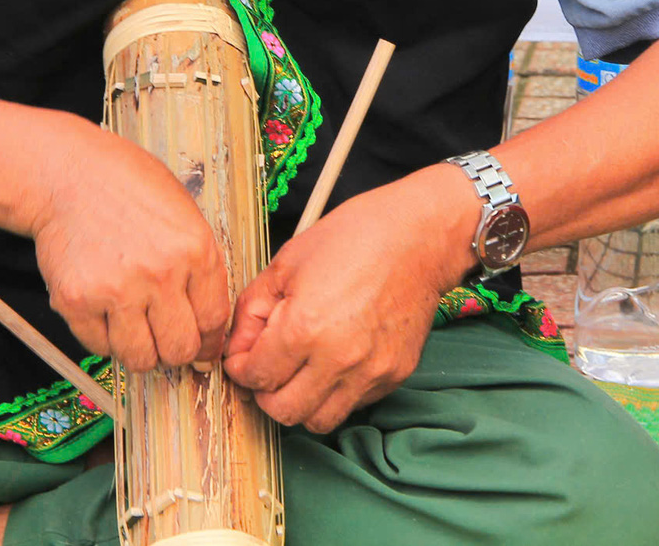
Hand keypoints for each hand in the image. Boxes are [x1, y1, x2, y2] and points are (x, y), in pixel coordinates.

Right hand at [24, 115, 230, 371]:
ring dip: (138, 348)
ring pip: (139, 359)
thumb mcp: (184, 215)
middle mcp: (159, 274)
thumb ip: (201, 268)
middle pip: (179, 349)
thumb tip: (210, 328)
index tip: (199, 346)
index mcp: (195, 250)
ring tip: (131, 322)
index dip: (207, 341)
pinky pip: (98, 347)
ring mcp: (116, 290)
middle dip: (173, 349)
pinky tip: (102, 307)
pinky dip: (102, 337)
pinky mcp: (76, 302)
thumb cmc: (127, 188)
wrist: (66, 173)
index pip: (213, 322)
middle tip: (162, 335)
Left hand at [223, 165, 477, 433]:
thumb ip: (252, 309)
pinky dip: (336, 392)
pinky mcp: (394, 375)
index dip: (240, 367)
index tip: (244, 357)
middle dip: (266, 392)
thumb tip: (238, 347)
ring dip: (301, 402)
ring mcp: (370, 372)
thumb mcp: (287, 263)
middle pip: (283, 412)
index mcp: (304, 328)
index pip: (256, 377)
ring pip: (319, 421)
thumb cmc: (354, 238)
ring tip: (300, 371)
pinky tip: (335, 361)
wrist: (420, 237)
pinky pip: (354, 404)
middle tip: (268, 367)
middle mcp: (338, 359)